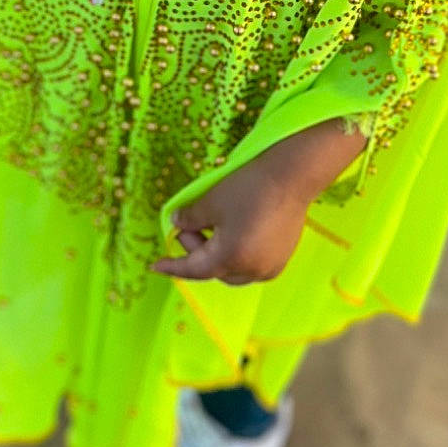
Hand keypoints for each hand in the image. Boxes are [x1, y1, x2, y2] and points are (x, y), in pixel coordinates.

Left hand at [150, 118, 365, 285]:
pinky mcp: (282, 257)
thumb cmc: (247, 187)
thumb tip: (177, 224)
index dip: (173, 266)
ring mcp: (270, 266)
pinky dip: (236, 254)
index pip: (194, 269)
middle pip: (214, 271)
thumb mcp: (210, 201)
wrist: (292, 175)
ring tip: (210, 228)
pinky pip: (251, 264)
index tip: (155, 265)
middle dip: (197, 254)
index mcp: (230, 259)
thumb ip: (190, 218)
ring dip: (217, 255)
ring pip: (233, 270)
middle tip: (187, 229)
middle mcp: (252, 270)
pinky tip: (232, 231)